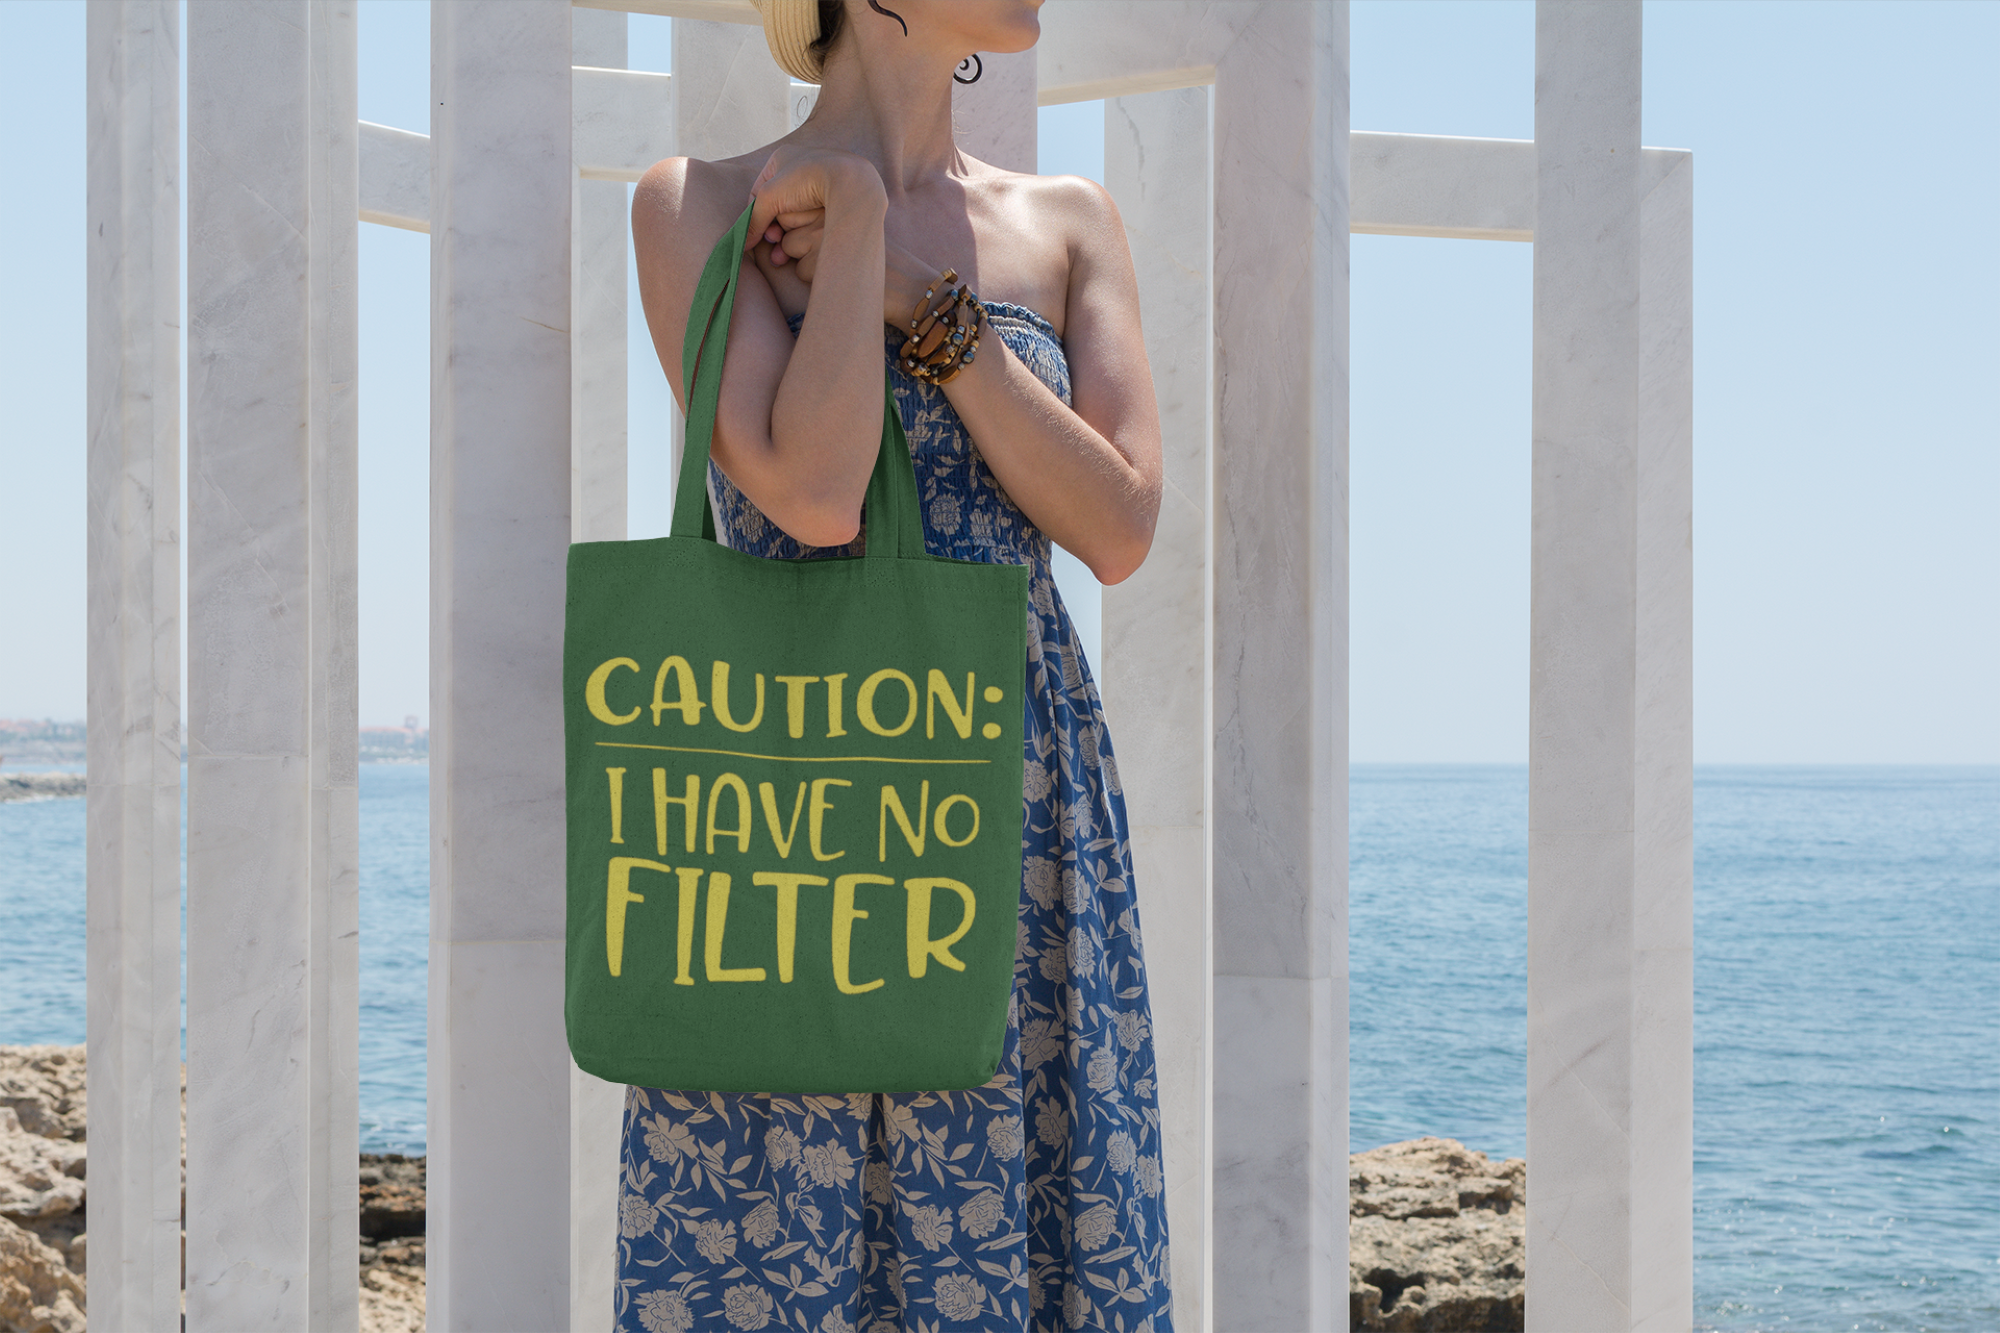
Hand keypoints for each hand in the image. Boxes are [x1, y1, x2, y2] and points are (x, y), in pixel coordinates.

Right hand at [747, 146, 882, 285]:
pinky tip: (806, 244)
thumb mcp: (769, 198)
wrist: (850, 182)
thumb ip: (753, 220)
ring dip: (791, 232)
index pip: (759, 191)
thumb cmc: (805, 180)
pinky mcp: (837, 197)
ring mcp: (820, 182)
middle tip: (774, 241)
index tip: (758, 234)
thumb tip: (743, 243)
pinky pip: (816, 218)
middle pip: (778, 206)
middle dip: (775, 227)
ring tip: (787, 247)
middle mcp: (801, 168)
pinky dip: (810, 231)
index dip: (755, 214)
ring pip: (797, 214)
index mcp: (783, 158)